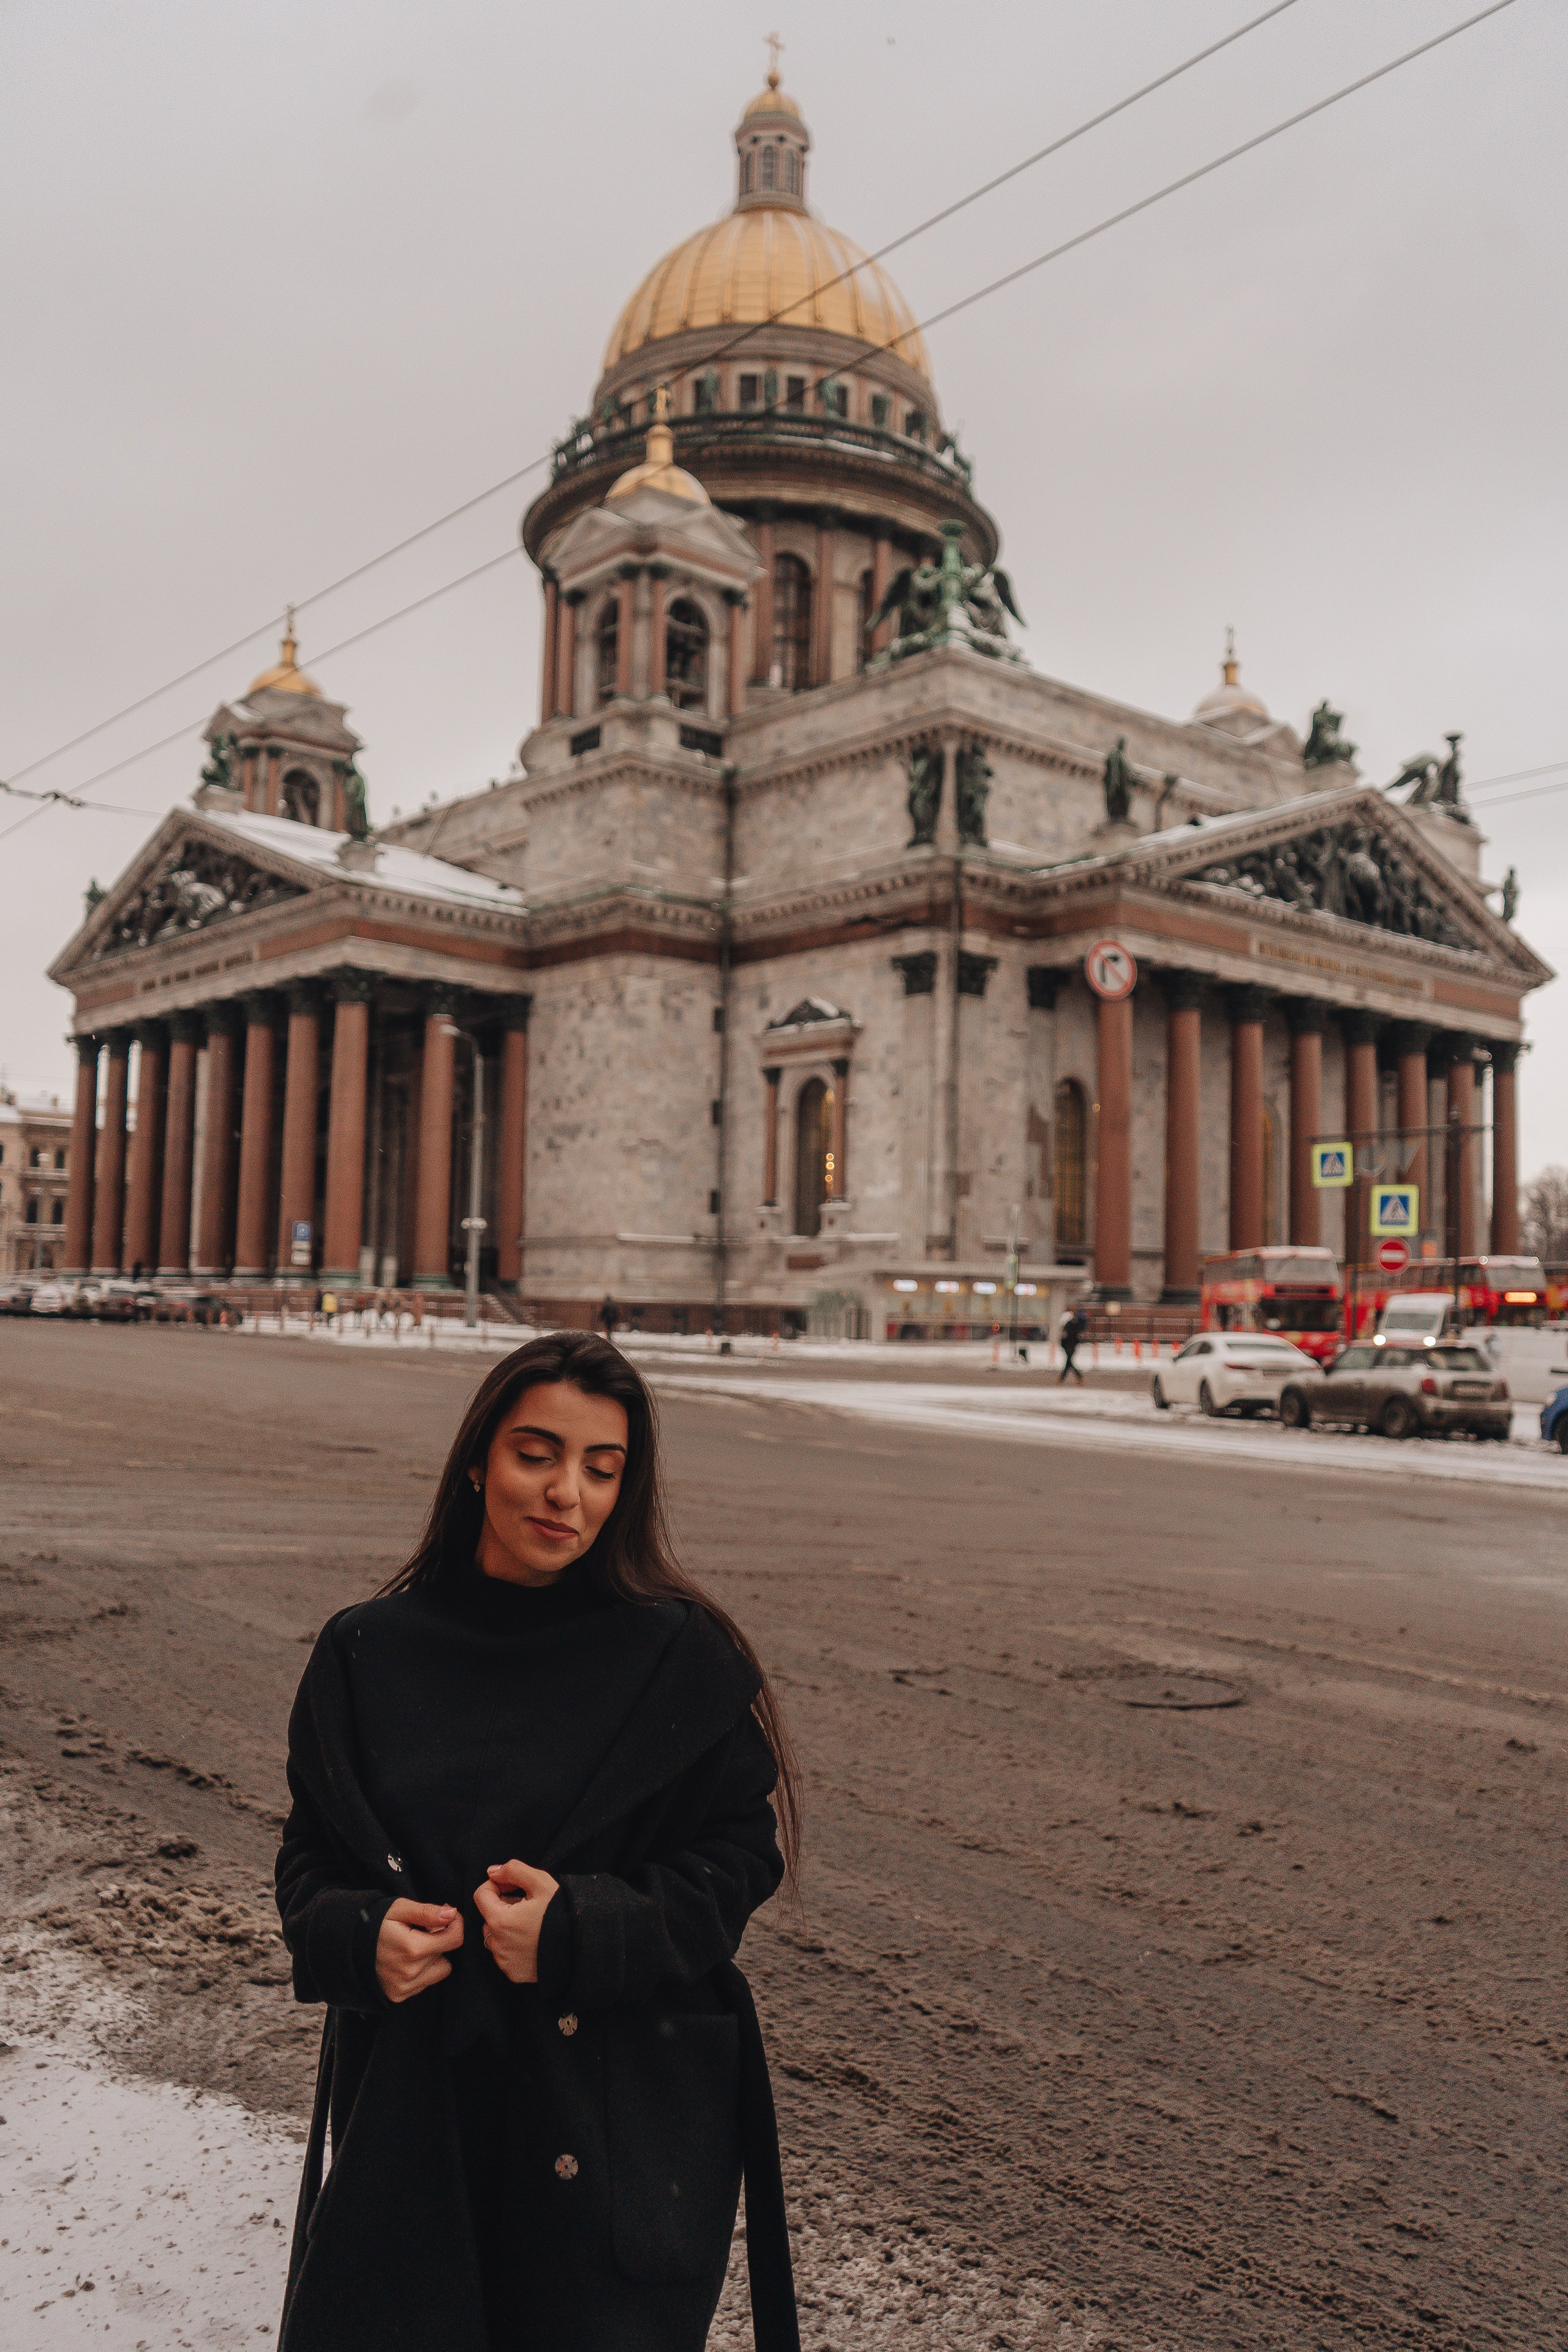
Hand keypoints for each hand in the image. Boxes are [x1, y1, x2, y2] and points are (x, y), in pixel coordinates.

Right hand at [374, 1899, 463, 2003]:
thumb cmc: (374, 1923)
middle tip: (420, 1931)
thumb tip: (451, 1914)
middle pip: (447, 1954)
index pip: (455, 1939)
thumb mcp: (398, 1909)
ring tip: (412, 1947)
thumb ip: (427, 1912)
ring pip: (440, 1971)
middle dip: (439, 1939)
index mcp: (412, 1948)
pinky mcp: (399, 1996)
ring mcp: (404, 1987)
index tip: (448, 1916)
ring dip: (433, 1958)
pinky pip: (425, 1983)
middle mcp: (410, 1972)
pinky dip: (422, 1971)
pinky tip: (405, 1961)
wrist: (347, 1947)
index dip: (456, 1924)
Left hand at [473, 1860, 559, 1984]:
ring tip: (530, 1924)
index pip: (481, 1895)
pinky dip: (512, 1945)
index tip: (514, 1888)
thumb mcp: (541, 1882)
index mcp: (499, 1920)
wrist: (579, 1946)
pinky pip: (504, 1954)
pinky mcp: (512, 1972)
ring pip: (495, 1935)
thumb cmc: (561, 1913)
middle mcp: (496, 1944)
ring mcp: (504, 1961)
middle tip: (527, 1906)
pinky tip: (531, 1940)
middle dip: (503, 1907)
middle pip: (488, 1916)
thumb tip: (492, 1872)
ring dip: (506, 1927)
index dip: (497, 1886)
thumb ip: (513, 1870)